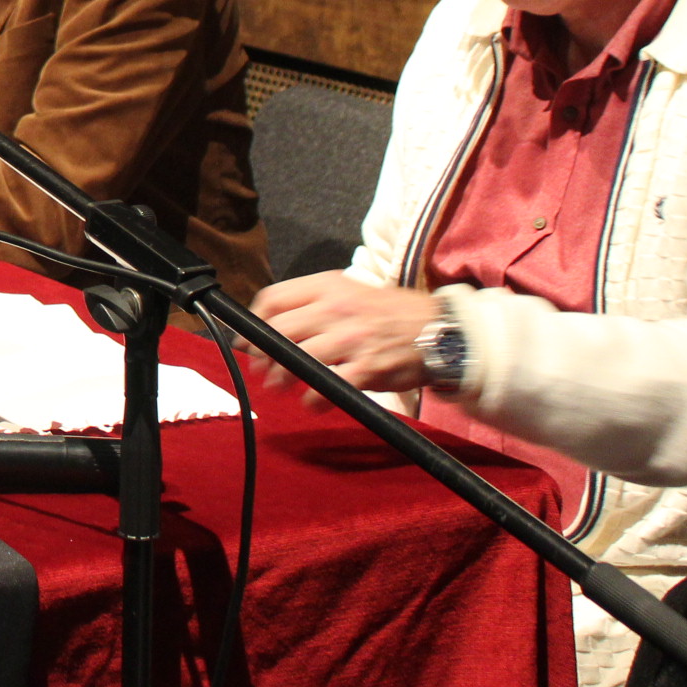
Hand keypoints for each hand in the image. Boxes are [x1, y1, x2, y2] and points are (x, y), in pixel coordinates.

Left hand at [246, 274, 442, 395]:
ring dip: (281, 376)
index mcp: (328, 285)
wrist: (439, 329)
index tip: (247, 339)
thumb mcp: (348, 292)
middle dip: (261, 353)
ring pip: (299, 357)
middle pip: (279, 329)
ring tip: (279, 384)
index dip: (253, 322)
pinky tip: (311, 401)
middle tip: (259, 368)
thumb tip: (267, 328)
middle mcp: (336, 307)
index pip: (273, 298)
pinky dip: (314, 398)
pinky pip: (329, 386)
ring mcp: (352, 337)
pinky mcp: (368, 365)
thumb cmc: (388, 313)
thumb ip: (310, 306)